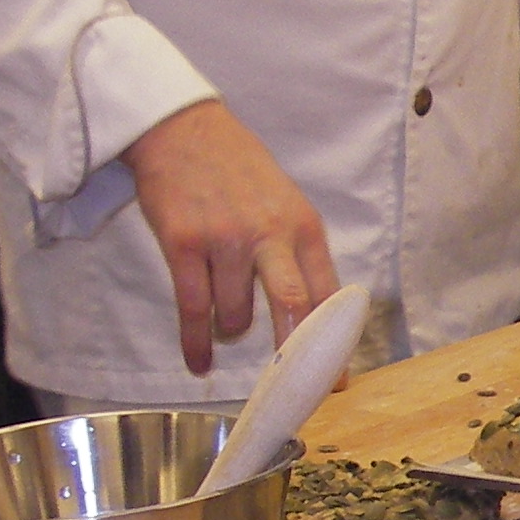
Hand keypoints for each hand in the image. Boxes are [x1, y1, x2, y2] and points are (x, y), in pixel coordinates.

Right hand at [122, 100, 338, 375]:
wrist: (184, 131)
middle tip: (293, 389)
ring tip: (225, 326)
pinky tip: (198, 361)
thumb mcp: (287, 205)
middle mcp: (271, 235)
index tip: (336, 381)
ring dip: (231, 332)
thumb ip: (300, 255)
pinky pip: (194, 309)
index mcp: (304, 228)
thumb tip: (313, 316)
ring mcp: (226, 240)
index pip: (328, 296)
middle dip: (294, 354)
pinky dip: (195, 343)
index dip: (333, 345)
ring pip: (235, 315)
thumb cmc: (240, 172)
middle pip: (294, 307)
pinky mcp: (184, 244)